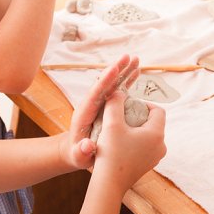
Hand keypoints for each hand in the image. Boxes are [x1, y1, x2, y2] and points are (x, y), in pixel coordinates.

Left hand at [65, 54, 140, 168]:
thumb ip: (81, 152)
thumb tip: (86, 146)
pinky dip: (127, 81)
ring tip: (136, 59)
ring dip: (124, 71)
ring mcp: (101, 103)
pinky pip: (119, 90)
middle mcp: (93, 104)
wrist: (76, 151)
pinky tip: (137, 71)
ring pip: (113, 84)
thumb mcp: (78, 156)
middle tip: (128, 56)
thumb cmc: (77, 155)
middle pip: (105, 84)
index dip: (104, 81)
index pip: (95, 94)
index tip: (113, 69)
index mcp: (85, 113)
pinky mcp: (108, 105)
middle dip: (116, 70)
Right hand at [92, 90, 165, 190]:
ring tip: (119, 130)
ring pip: (149, 135)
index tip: (128, 106)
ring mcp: (155, 158)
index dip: (144, 104)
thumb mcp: (111, 123)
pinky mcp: (147, 165)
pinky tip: (120, 144)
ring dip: (136, 130)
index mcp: (157, 134)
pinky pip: (145, 147)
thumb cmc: (111, 153)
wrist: (109, 184)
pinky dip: (135, 142)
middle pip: (154, 123)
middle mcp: (161, 146)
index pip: (158, 110)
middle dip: (138, 116)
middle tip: (121, 116)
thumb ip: (115, 103)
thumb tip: (118, 91)